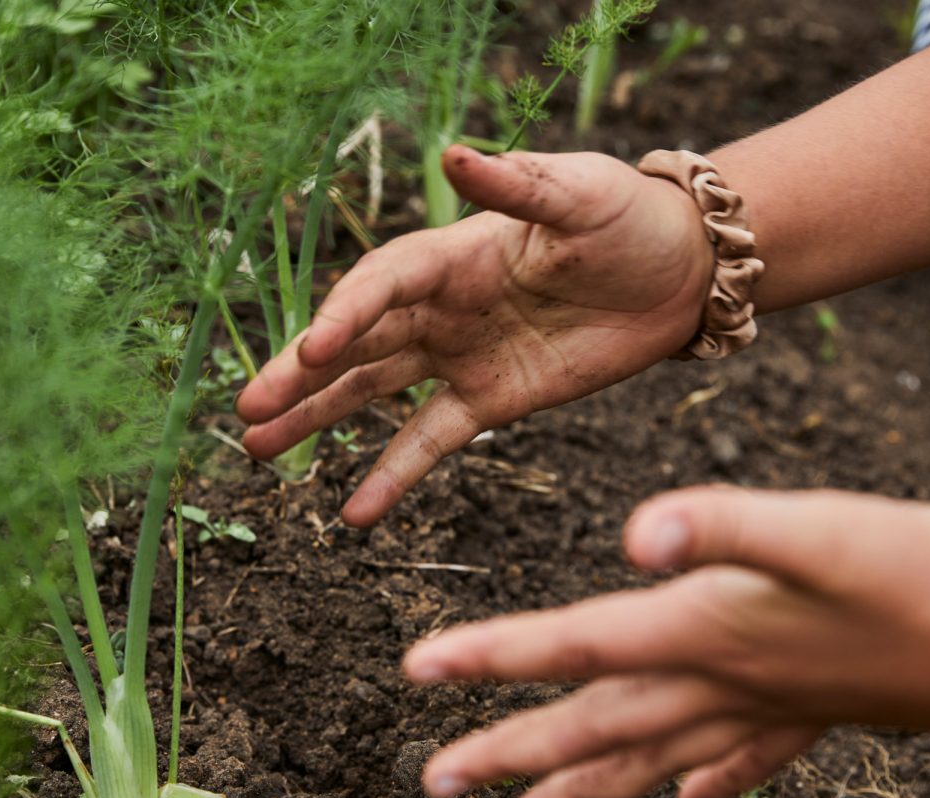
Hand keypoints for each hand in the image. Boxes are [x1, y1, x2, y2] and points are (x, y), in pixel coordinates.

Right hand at [236, 144, 712, 525]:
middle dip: (299, 375)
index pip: (381, 285)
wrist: (680, 273)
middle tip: (248, 408)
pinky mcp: (488, 400)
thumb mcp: (580, 193)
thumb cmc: (627, 218)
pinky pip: (429, 441)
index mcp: (451, 253)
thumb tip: (451, 153)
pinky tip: (354, 513)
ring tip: (258, 447)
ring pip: (370, 391)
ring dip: (315, 418)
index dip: (344, 315)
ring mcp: (457, 356)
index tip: (311, 351)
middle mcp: (439, 306)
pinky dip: (392, 475)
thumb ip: (516, 185)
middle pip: (354, 343)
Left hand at [402, 487, 929, 797]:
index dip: (488, 657)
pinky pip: (738, 764)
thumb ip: (720, 526)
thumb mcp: (816, 529)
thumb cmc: (916, 574)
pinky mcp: (811, 714)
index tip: (416, 671)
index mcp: (700, 633)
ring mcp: (764, 710)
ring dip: (581, 789)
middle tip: (434, 783)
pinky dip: (703, 786)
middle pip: (591, 726)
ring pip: (649, 760)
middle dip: (508, 754)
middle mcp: (718, 684)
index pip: (571, 647)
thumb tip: (634, 538)